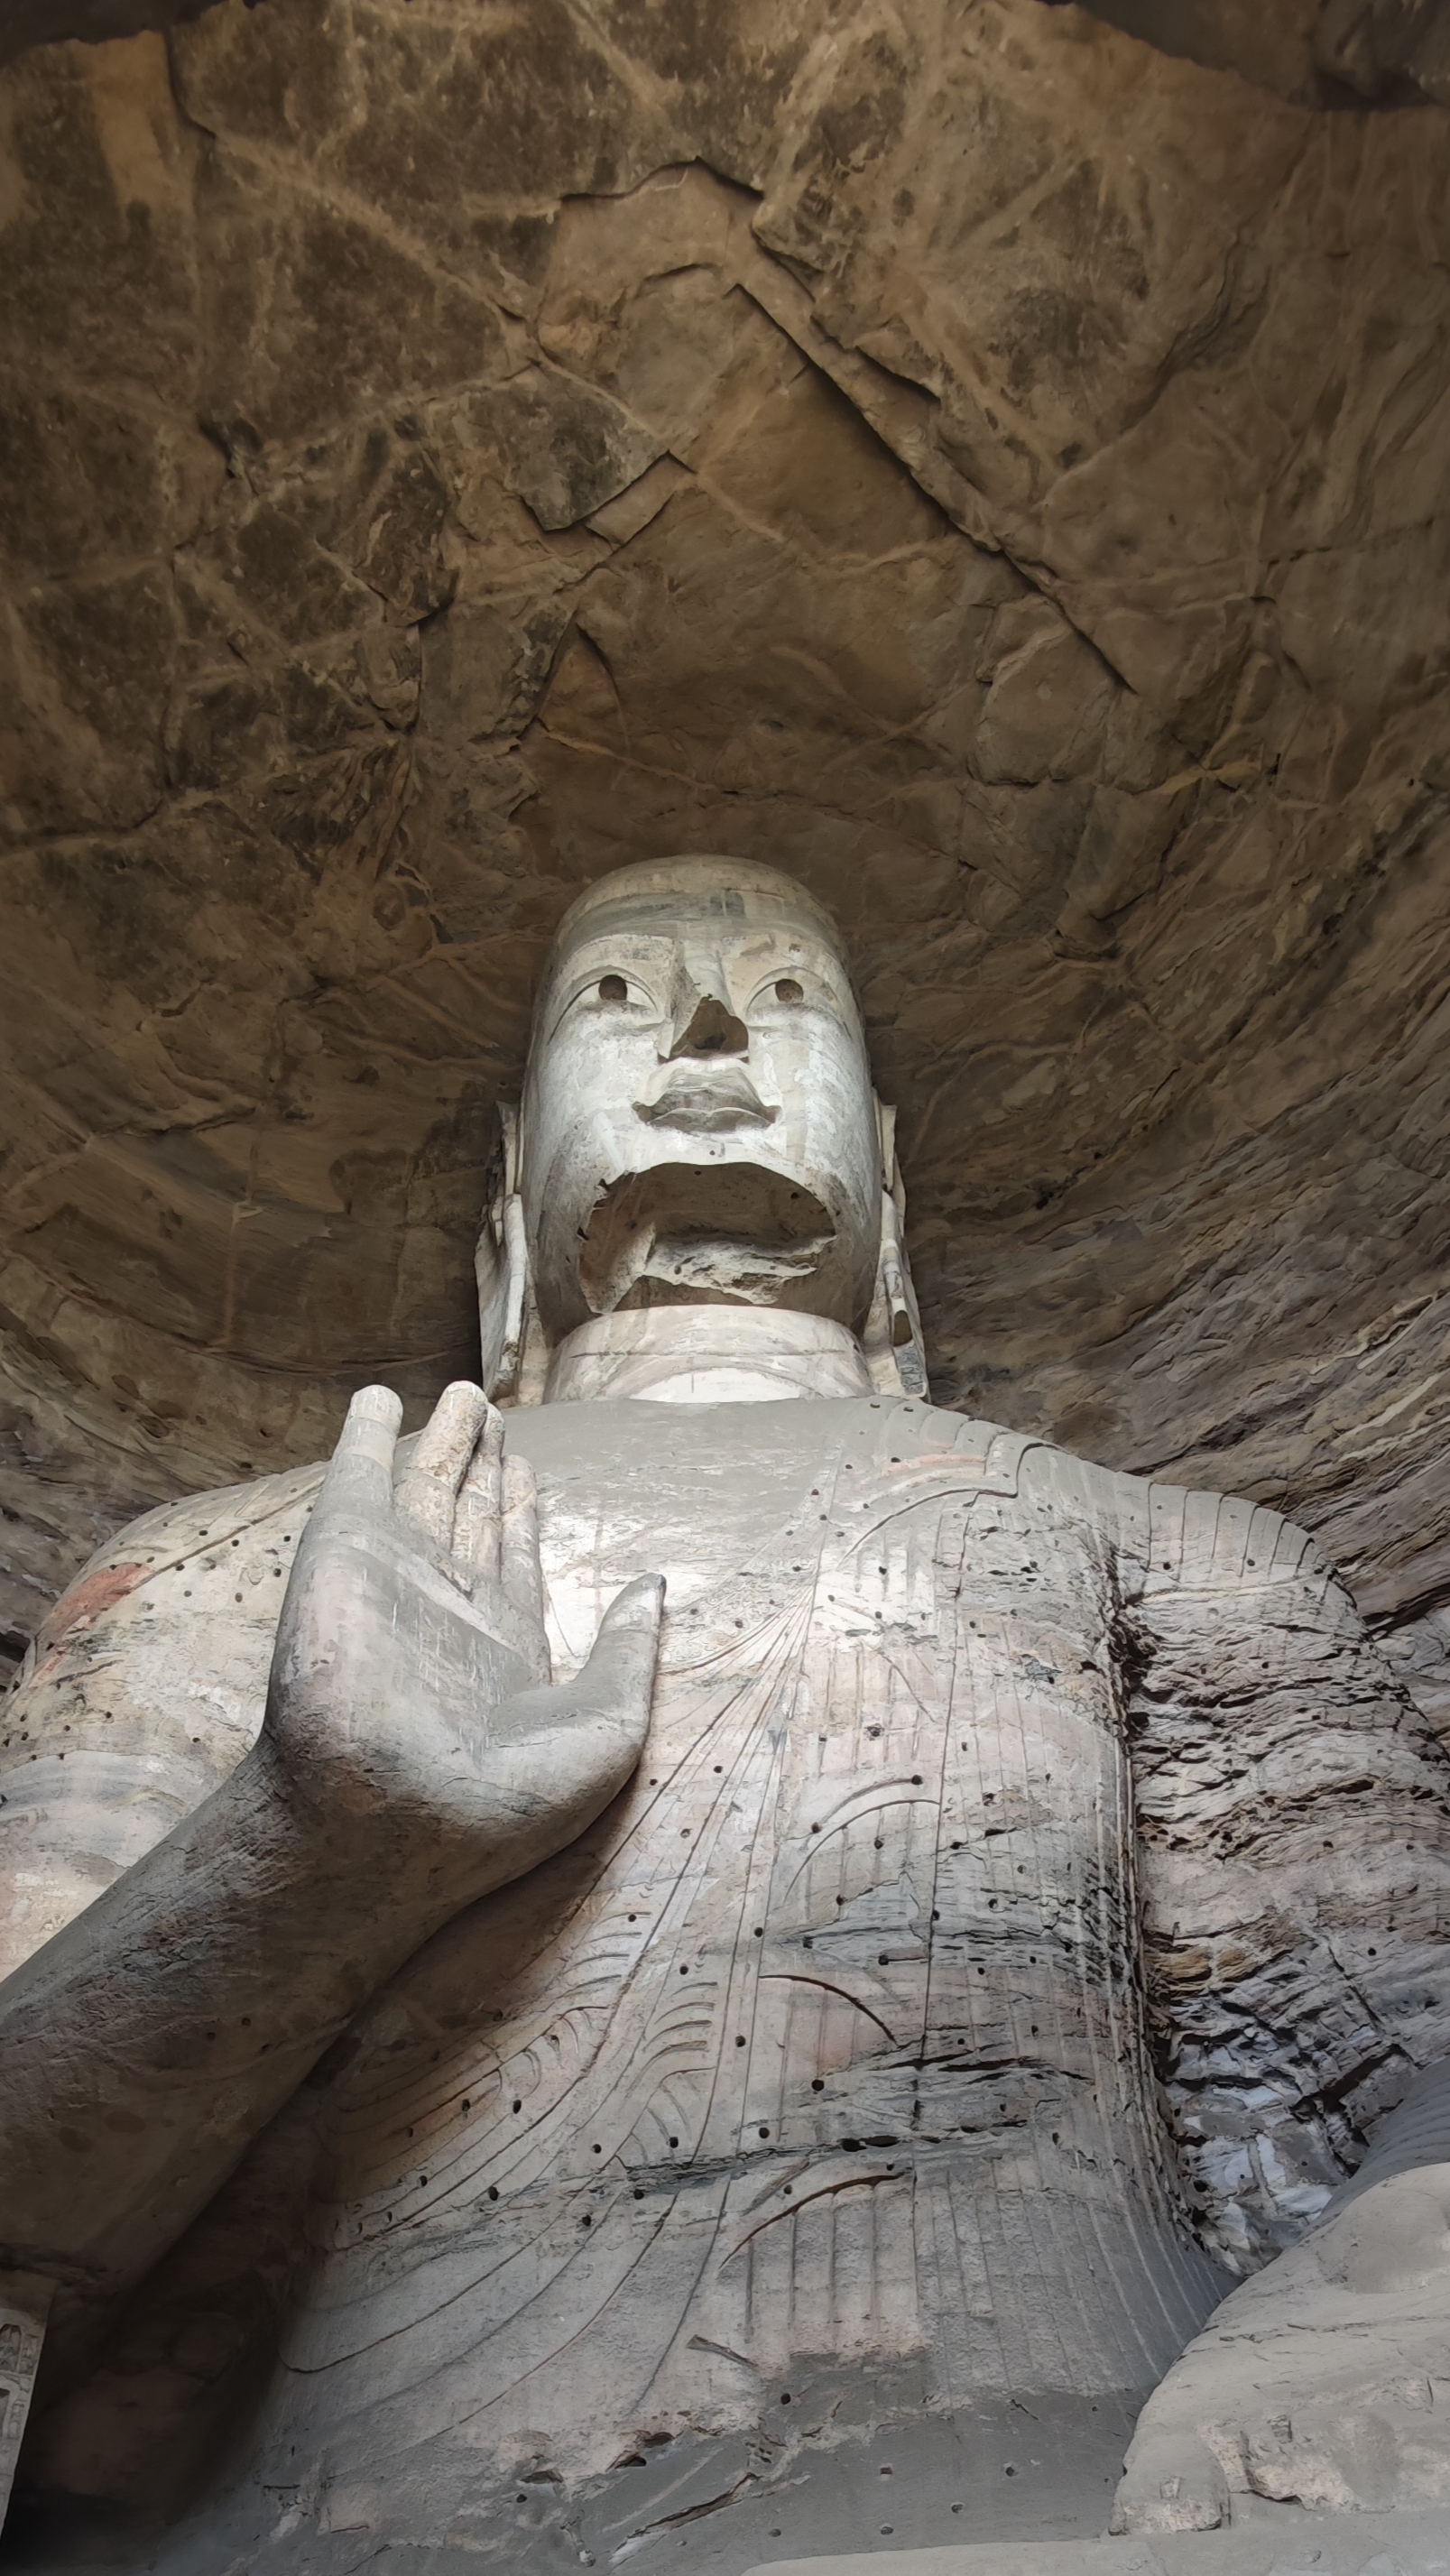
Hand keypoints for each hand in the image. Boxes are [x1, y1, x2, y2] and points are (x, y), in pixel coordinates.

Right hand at [265, 1381, 661, 1907]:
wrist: (388, 1820)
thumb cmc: (501, 1801)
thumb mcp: (606, 1726)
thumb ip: (630, 1650)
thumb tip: (656, 1585)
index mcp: (503, 1648)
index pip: (515, 1560)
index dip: (522, 1511)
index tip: (528, 1469)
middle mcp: (448, 1605)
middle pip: (474, 1516)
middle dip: (488, 1465)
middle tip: (495, 1413)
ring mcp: (395, 1574)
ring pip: (429, 1485)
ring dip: (447, 1438)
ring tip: (466, 1393)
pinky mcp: (344, 1549)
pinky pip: (357, 1474)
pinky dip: (364, 1433)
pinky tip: (376, 1399)